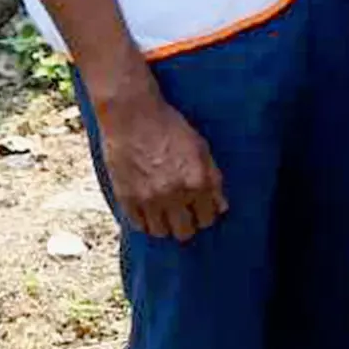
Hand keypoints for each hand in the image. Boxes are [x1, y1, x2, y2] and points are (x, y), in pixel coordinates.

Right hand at [90, 70, 226, 240]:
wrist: (132, 116)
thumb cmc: (170, 127)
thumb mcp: (201, 148)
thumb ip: (213, 179)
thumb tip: (222, 207)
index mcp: (197, 181)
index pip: (208, 219)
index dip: (206, 216)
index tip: (201, 211)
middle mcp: (174, 194)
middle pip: (184, 232)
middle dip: (187, 225)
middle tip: (183, 215)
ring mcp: (148, 198)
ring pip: (160, 232)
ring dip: (165, 225)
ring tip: (165, 214)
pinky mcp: (126, 198)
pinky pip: (138, 225)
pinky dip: (144, 221)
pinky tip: (148, 210)